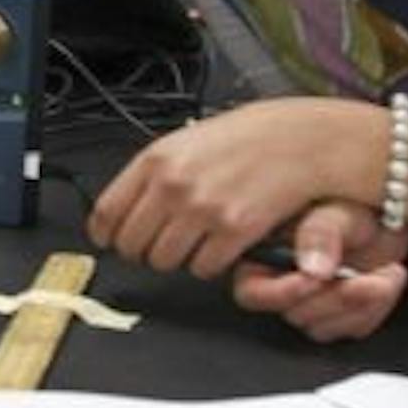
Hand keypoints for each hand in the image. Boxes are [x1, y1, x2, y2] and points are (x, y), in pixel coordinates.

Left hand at [87, 97, 386, 279]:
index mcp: (155, 160)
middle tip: (160, 245)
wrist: (301, 141)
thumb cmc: (247, 139)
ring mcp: (202, 209)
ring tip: (195, 242)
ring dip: (177, 259)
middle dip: (144, 250)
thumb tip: (122, 207)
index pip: (107, 213)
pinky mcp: (233, 231)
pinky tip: (220, 246)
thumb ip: (153, 173)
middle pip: (132, 244)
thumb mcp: (186, 142)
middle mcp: (173, 185)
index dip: (106, 235)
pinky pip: (202, 268)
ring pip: (164, 261)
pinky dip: (209, 264)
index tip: (111, 242)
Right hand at [232, 200, 407, 341]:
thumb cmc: (354, 202)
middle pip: (294, 313)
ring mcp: (310, 301)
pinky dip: (375, 310)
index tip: (314, 280)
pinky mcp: (340, 312)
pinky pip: (352, 328)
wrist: (390, 211)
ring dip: (358, 306)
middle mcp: (282, 281)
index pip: (252, 292)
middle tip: (363, 280)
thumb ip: (319, 234)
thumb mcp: (334, 212)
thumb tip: (311, 269)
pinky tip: (387, 282)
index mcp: (264, 254)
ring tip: (383, 277)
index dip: (281, 293)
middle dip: (333, 299)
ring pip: (323, 326)